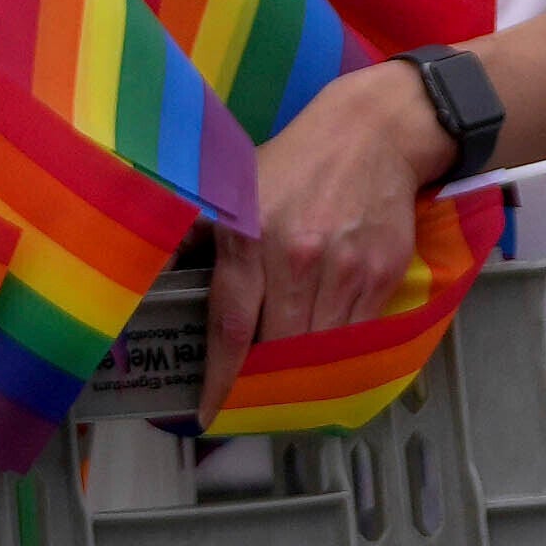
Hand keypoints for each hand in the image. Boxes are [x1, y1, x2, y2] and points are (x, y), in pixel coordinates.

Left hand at [215, 72, 456, 390]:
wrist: (375, 133)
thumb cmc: (297, 161)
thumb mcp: (238, 186)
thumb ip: (204, 236)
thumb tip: (164, 277)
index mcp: (252, 238)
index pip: (233, 325)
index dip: (222, 377)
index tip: (211, 411)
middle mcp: (298, 260)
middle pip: (279, 348)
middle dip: (264, 379)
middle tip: (251, 395)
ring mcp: (345, 271)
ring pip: (320, 349)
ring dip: (302, 372)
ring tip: (286, 381)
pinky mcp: (381, 276)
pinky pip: (357, 336)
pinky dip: (338, 353)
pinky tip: (325, 354)